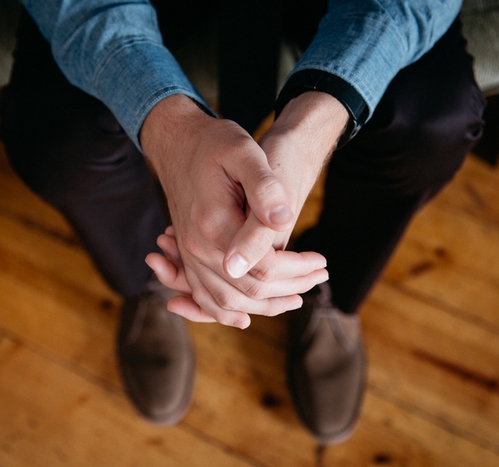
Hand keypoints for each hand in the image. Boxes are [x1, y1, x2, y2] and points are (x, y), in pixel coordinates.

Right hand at [141, 95, 328, 327]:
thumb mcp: (244, 152)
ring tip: (296, 296)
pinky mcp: (188, 256)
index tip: (320, 259)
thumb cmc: (215, 143)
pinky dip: (227, 311)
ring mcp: (189, 255)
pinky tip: (249, 314)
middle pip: (249, 289)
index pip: (264, 266)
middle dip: (289, 287)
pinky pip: (204, 297)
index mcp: (214, 224)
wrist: (177, 142)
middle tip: (319, 276)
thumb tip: (285, 221)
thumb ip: (264, 188)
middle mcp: (197, 247)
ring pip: (227, 301)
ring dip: (264, 305)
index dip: (297, 268)